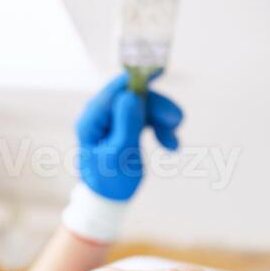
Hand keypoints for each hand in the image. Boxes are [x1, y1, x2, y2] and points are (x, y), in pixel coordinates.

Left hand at [76, 71, 182, 201]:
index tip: (159, 69)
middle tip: (178, 121)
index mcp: (92, 120)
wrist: (109, 201)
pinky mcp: (124, 127)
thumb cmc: (111, 182)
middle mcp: (100, 116)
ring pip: (143, 108)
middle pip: (134, 98)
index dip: (137, 78)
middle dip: (157, 108)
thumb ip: (125, 125)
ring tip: (174, 142)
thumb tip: (130, 96)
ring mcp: (112, 120)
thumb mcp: (120, 155)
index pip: (116, 90)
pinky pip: (145, 119)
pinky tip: (171, 144)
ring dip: (162, 121)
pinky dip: (160, 128)